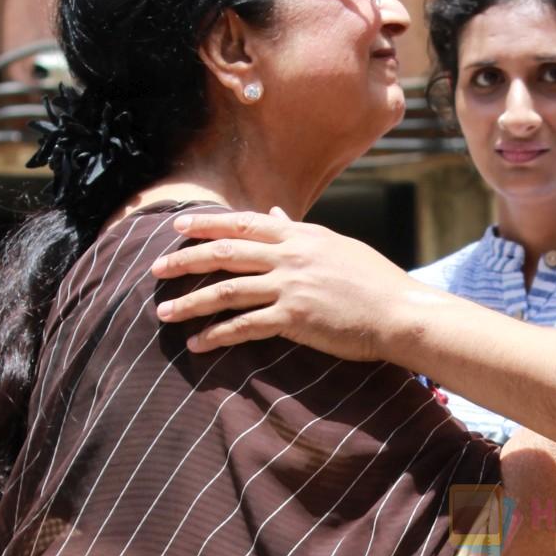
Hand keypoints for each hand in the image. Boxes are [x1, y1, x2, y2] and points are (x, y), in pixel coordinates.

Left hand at [151, 207, 408, 358]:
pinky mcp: (294, 319)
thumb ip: (299, 231)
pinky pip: (244, 326)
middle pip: (225, 253)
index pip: (243, 223)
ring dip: (190, 302)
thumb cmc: (375, 282)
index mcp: (300, 236)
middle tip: (155, 268)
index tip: (179, 227)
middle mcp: (290, 256)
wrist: (399, 313)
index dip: (207, 224)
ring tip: (164, 312)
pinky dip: (216, 335)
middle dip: (184, 260)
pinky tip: (198, 343)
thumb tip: (273, 212)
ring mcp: (290, 287)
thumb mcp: (336, 246)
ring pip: (226, 290)